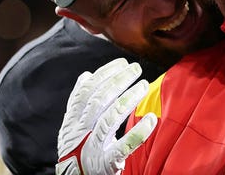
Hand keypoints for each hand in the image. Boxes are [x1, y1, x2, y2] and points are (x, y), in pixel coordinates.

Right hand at [55, 58, 156, 174]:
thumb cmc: (77, 151)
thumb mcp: (72, 126)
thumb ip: (78, 103)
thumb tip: (86, 75)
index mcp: (73, 121)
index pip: (86, 91)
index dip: (104, 74)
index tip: (122, 62)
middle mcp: (80, 132)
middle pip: (99, 100)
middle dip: (118, 81)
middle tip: (136, 68)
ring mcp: (92, 146)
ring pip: (110, 118)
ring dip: (128, 99)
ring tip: (144, 85)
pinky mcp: (105, 163)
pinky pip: (123, 146)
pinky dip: (139, 132)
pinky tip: (152, 119)